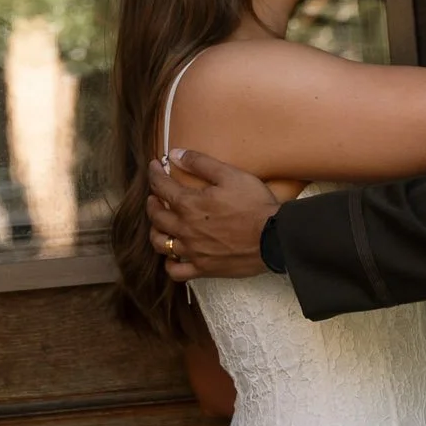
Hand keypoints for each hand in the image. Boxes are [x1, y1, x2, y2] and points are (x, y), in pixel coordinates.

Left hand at [149, 149, 281, 279]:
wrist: (274, 238)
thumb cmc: (254, 204)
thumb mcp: (230, 175)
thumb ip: (200, 163)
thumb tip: (174, 154)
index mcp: (189, 204)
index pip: (161, 186)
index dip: (154, 174)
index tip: (153, 167)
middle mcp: (184, 229)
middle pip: (156, 216)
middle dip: (152, 202)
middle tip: (155, 196)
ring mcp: (192, 251)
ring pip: (160, 244)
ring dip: (156, 231)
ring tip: (160, 224)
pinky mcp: (203, 268)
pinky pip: (176, 271)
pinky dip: (170, 263)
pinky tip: (174, 256)